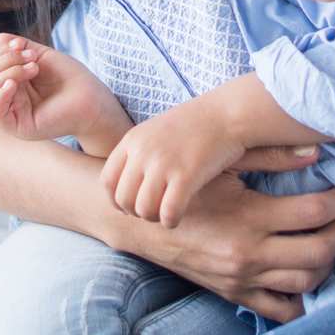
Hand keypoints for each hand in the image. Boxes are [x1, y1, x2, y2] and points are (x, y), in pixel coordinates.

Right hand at [0, 34, 130, 151]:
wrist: (91, 97)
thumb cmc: (69, 77)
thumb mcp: (41, 55)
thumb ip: (19, 47)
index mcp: (12, 82)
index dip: (0, 51)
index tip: (21, 44)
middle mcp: (9, 98)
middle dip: (6, 60)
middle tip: (32, 57)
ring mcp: (13, 113)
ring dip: (9, 71)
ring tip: (34, 68)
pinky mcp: (19, 128)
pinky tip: (13, 84)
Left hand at [100, 83, 320, 227]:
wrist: (227, 113)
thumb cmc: (195, 124)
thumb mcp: (156, 130)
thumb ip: (139, 152)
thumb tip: (126, 185)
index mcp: (133, 140)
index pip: (107, 180)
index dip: (114, 200)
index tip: (126, 207)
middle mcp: (143, 152)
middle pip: (123, 198)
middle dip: (134, 212)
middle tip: (150, 212)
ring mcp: (163, 164)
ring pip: (143, 209)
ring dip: (153, 218)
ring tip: (164, 214)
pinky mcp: (186, 176)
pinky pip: (168, 212)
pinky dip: (170, 221)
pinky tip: (177, 218)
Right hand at [106, 176, 334, 321]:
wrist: (142, 223)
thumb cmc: (186, 186)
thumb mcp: (223, 164)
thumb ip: (269, 157)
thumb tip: (316, 152)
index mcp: (248, 215)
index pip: (313, 213)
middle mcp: (248, 252)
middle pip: (318, 252)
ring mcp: (241, 278)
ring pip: (306, 282)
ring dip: (327, 265)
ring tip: (326, 245)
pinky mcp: (234, 294)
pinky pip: (281, 311)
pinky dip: (303, 300)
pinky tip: (305, 277)